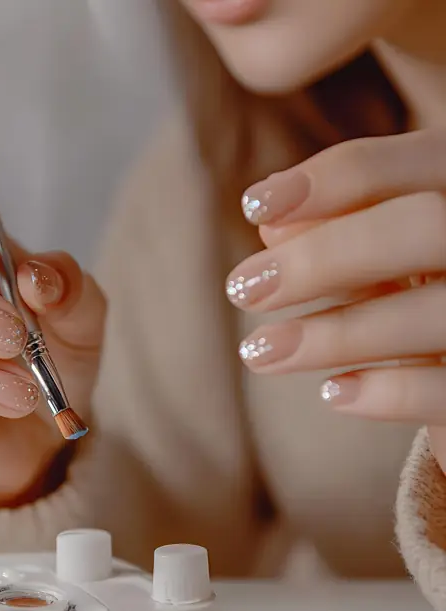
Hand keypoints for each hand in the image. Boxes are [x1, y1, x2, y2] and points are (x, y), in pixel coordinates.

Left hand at [224, 128, 445, 473]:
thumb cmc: (430, 296)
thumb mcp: (393, 258)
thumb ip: (345, 235)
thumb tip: (271, 225)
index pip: (416, 161)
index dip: (331, 180)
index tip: (253, 207)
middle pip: (424, 225)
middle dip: (323, 256)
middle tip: (241, 288)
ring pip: (433, 311)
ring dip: (333, 334)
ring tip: (257, 351)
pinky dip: (385, 392)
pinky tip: (331, 393)